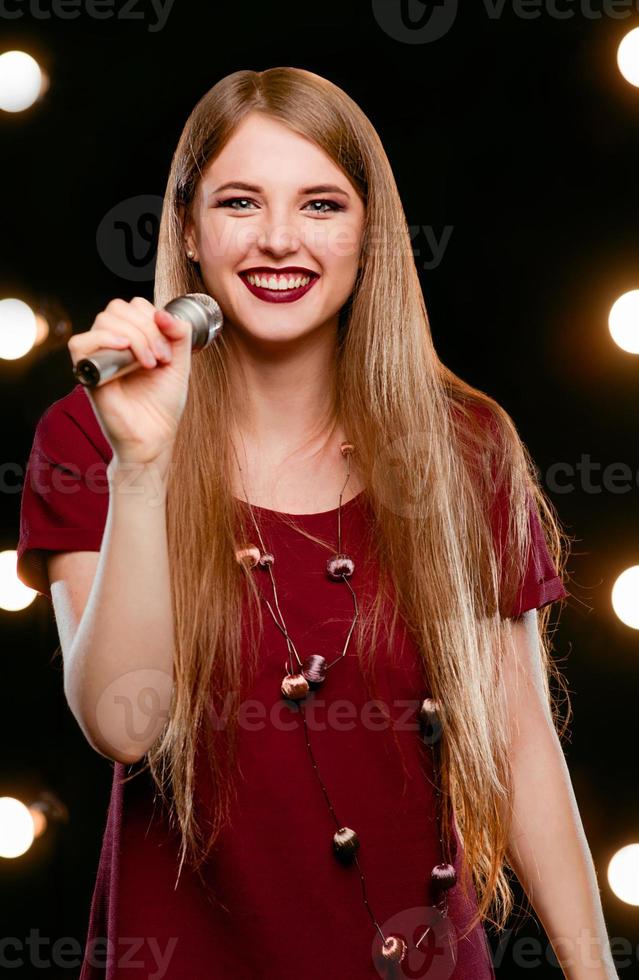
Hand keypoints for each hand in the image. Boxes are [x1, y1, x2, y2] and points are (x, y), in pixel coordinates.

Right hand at [67, 296, 192, 468]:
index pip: (134, 306)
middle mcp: (112, 345)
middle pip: (118, 309)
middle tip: (160, 358)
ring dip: (135, 336)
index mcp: (132, 338)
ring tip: (150, 364)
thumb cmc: (163, 404)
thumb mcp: (180, 362)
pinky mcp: (88, 373)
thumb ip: (179, 334)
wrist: (155, 436)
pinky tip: (124, 350)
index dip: (153, 318)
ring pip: (105, 321)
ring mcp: (99, 357)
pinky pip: (80, 343)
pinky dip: (103, 339)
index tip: (169, 350)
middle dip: (146, 328)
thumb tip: (163, 313)